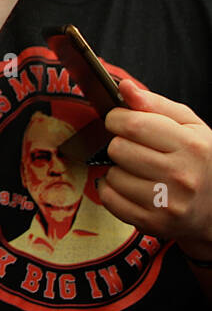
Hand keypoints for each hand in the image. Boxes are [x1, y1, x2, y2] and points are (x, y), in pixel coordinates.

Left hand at [99, 80, 211, 261]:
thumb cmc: (201, 161)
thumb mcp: (190, 127)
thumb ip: (155, 104)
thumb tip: (125, 87)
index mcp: (191, 146)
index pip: (133, 124)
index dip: (117, 118)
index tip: (120, 121)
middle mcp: (181, 176)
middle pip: (118, 148)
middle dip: (120, 144)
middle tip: (137, 150)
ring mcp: (166, 203)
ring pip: (112, 174)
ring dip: (119, 169)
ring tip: (141, 172)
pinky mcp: (152, 223)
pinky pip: (109, 199)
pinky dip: (113, 191)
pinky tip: (133, 188)